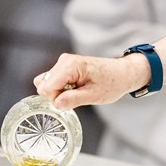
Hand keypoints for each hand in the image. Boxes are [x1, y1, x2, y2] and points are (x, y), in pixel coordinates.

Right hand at [34, 53, 149, 108]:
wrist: (122, 73)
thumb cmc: (112, 83)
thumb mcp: (94, 96)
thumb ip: (74, 99)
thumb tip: (56, 104)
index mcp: (70, 66)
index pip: (47, 88)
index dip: (57, 99)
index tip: (72, 100)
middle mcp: (64, 61)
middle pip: (43, 85)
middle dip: (56, 96)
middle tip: (76, 96)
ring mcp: (63, 62)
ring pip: (45, 83)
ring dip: (58, 92)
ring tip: (77, 91)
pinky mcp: (64, 66)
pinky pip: (52, 81)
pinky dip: (60, 89)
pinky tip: (75, 88)